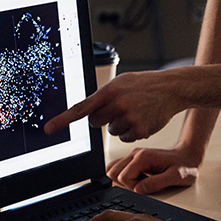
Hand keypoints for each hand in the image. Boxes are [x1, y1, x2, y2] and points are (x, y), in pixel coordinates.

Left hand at [44, 70, 187, 141]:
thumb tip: (89, 111)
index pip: (80, 108)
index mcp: (109, 91)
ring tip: (136, 110)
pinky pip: (125, 138)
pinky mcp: (139, 131)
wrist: (171, 88)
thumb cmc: (145, 84)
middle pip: (95, 122)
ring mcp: (129, 119)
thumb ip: (104, 95)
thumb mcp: (122, 82)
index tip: (49, 129)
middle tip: (119, 107)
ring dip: (120, 124)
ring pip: (111, 131)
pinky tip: (143, 118)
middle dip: (102, 118)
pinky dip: (132, 131)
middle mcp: (117, 105)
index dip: (62, 119)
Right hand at [105, 145, 200, 193]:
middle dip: (125, 184)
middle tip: (143, 185)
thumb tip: (138, 190)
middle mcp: (135, 154)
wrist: (189, 155)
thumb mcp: (176, 177)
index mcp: (143, 157)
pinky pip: (118, 168)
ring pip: (112, 170)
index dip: (132, 187)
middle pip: (112, 172)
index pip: (122, 176)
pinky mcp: (134, 159)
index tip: (145, 188)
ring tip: (141, 182)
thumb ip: (156, 183)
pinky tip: (139, 179)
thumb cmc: (185, 165)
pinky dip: (124, 178)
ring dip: (123, 181)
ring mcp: (133, 155)